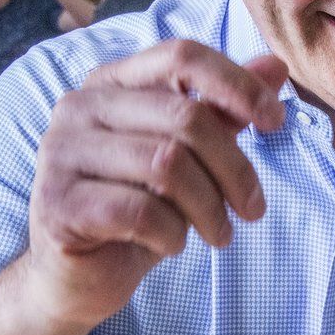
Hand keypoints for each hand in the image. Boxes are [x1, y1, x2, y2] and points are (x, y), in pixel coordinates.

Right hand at [24, 40, 287, 327]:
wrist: (79, 277)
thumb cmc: (137, 208)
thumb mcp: (188, 156)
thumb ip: (223, 110)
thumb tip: (276, 67)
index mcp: (111, 82)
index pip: (181, 57)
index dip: (237, 84)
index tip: (276, 121)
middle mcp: (79, 107)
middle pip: (185, 117)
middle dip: (234, 168)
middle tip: (253, 208)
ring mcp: (61, 152)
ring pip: (167, 165)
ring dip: (209, 208)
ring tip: (217, 233)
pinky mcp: (58, 203)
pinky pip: (141, 211)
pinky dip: (172, 234)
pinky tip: (172, 244)